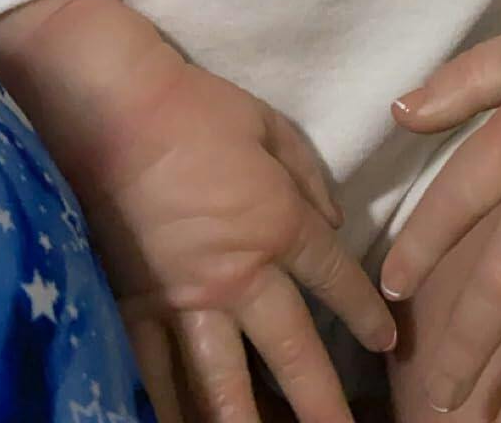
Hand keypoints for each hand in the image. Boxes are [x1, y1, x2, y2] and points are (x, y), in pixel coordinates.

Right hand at [78, 57, 395, 422]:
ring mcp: (183, 300)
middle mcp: (238, 276)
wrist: (115, 110)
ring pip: (222, 383)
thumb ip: (308, 177)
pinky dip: (170, 406)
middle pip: (292, 353)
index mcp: (278, 225)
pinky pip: (155, 371)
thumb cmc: (196, 109)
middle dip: (322, 402)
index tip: (386, 340)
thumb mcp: (270, 126)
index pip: (334, 280)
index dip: (365, 312)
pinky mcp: (134, 305)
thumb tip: (334, 223)